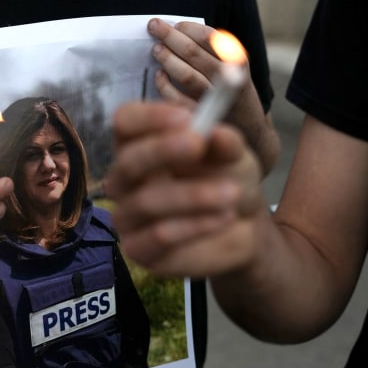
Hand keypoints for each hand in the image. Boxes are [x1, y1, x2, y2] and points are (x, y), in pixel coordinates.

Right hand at [105, 101, 265, 277]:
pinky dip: (196, 225)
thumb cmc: (226, 179)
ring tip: (233, 194)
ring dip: (193, 195)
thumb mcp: (235, 155)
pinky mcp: (139, 250)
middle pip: (127, 161)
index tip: (187, 119)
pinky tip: (226, 217)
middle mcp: (125, 178)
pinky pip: (159, 235)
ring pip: (146, 201)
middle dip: (162, 150)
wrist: (243, 227)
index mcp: (140, 143)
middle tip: (198, 145)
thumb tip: (214, 133)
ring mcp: (128, 216)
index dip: (149, 118)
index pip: (125, 122)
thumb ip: (225, 142)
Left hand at [148, 18, 279, 175]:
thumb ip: (212, 54)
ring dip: (168, 60)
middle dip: (171, 37)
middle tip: (155, 27)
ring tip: (157, 50)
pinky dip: (166, 87)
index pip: (210, 38)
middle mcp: (229, 80)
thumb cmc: (235, 96)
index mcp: (237, 62)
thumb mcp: (233, 70)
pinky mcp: (204, 118)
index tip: (175, 25)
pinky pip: (179, 101)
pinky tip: (159, 77)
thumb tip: (178, 35)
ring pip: (187, 76)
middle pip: (194, 54)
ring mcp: (216, 100)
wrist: (251, 132)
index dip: (189, 29)